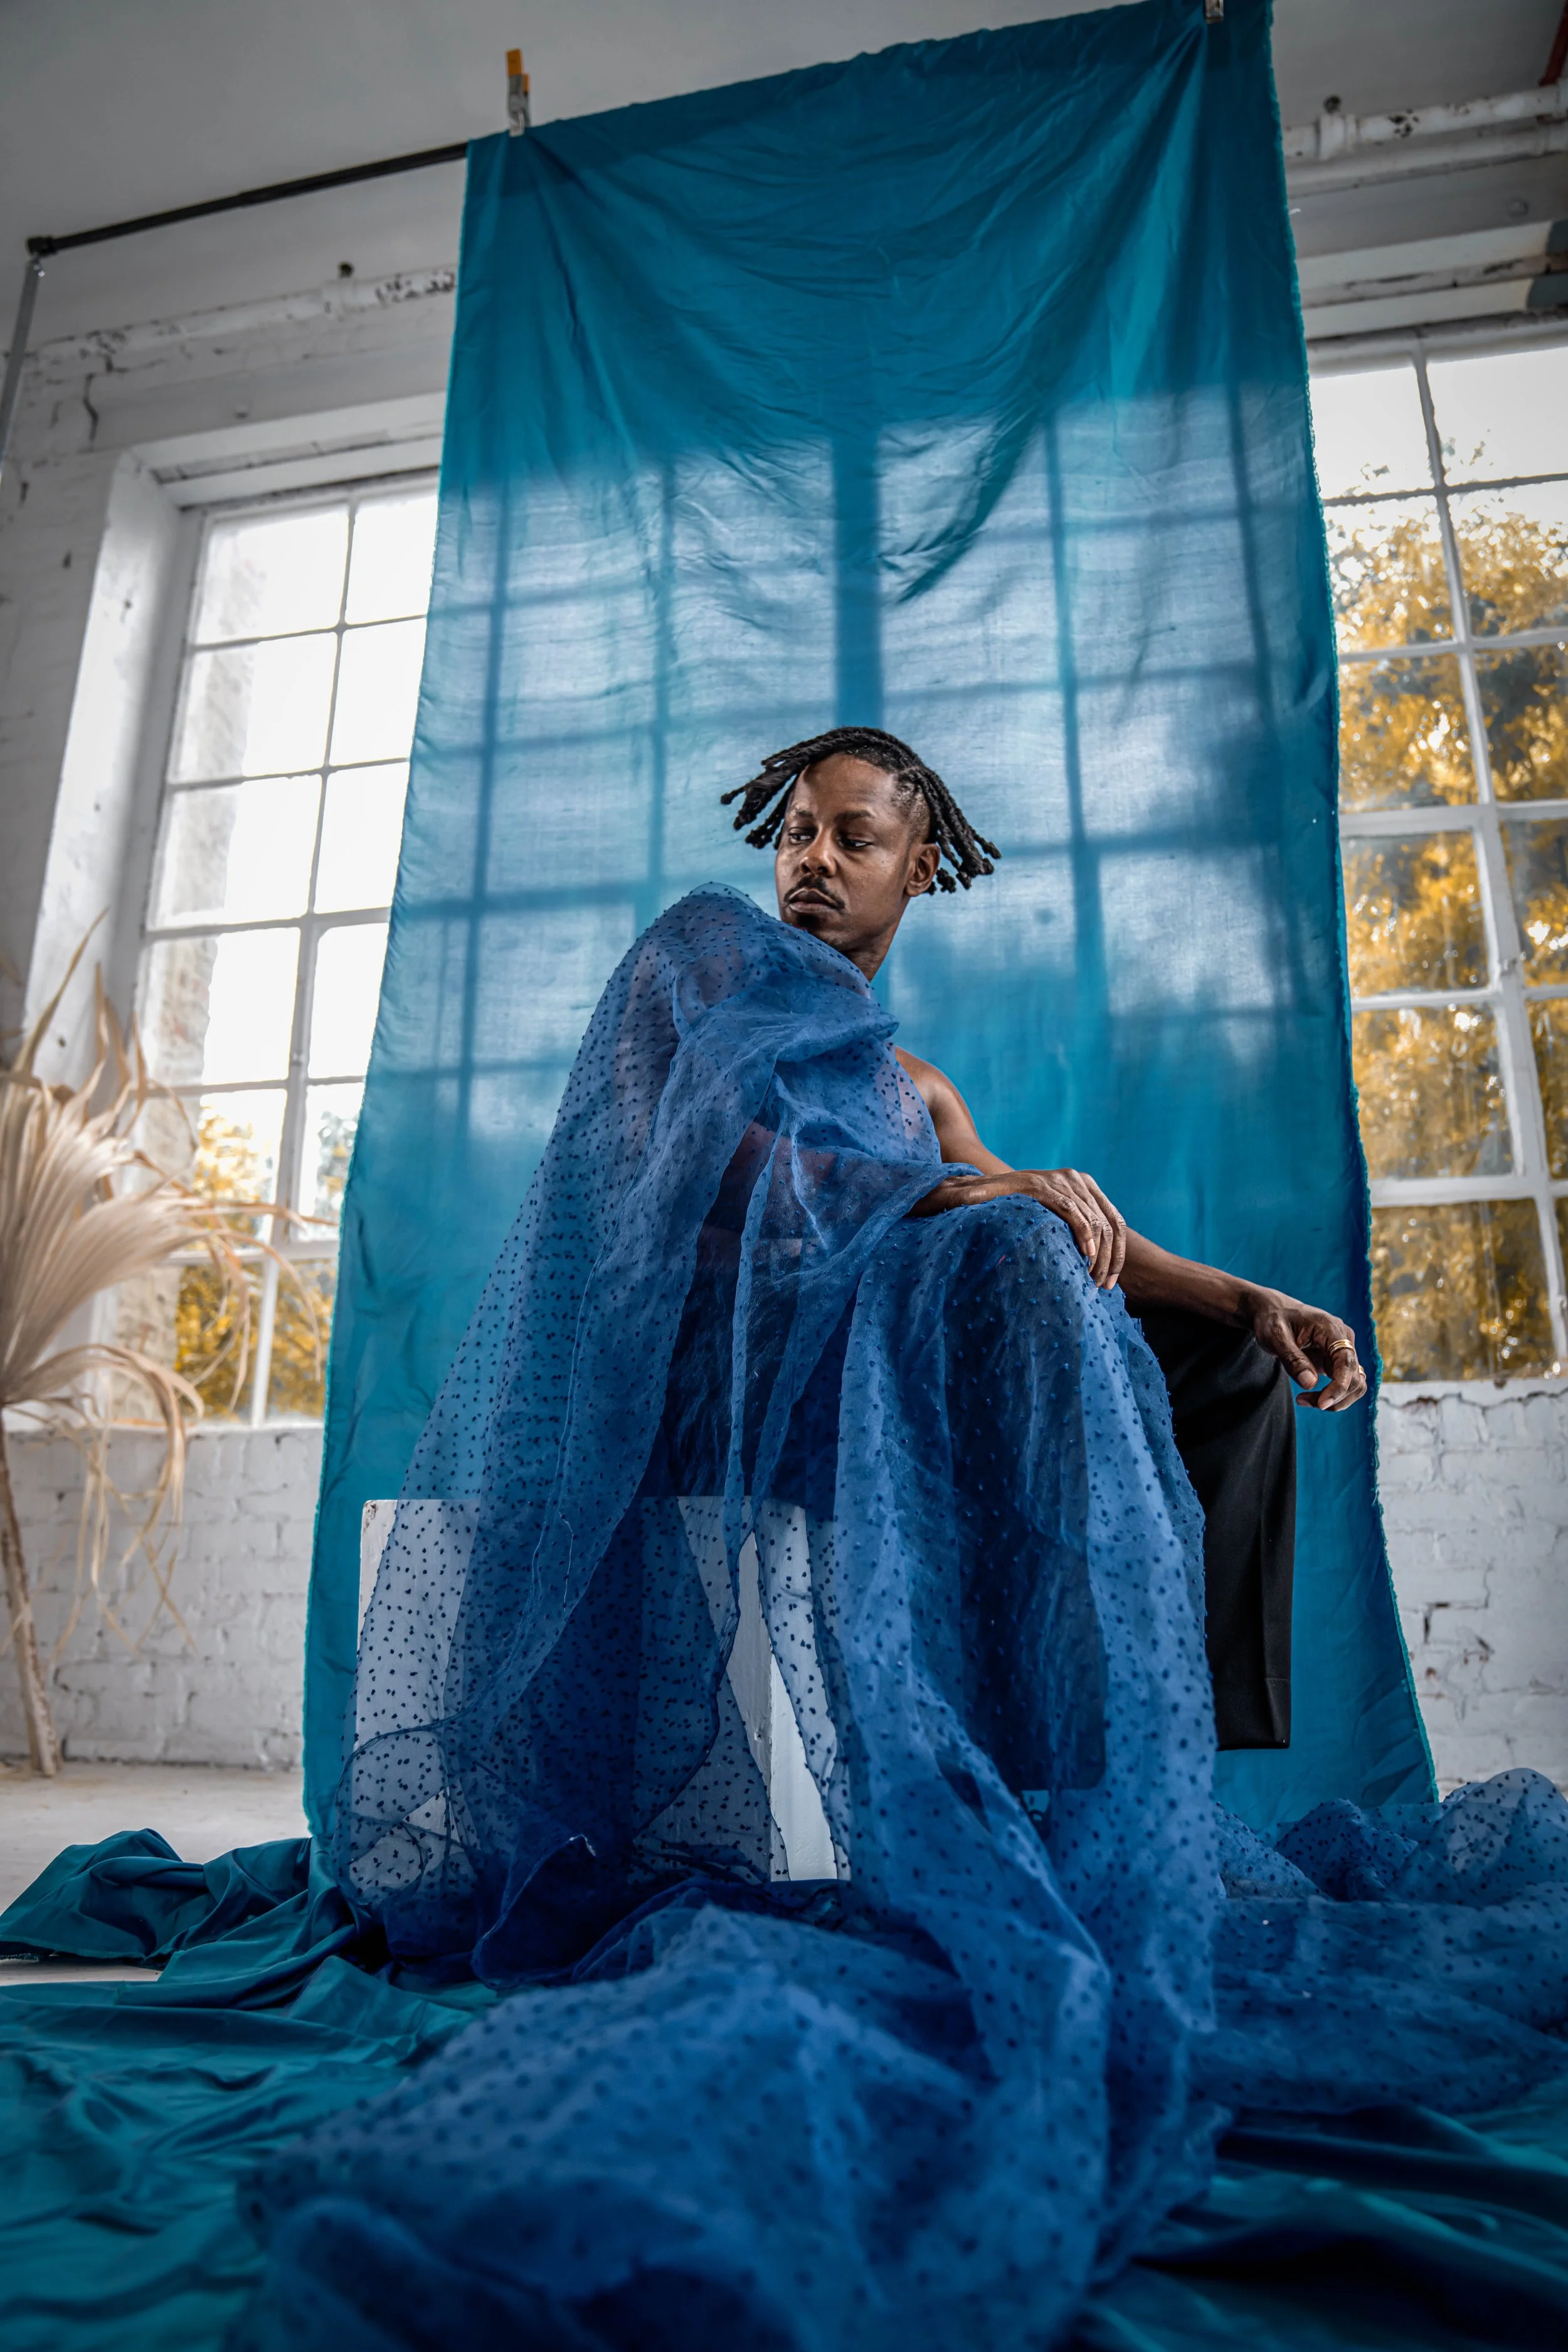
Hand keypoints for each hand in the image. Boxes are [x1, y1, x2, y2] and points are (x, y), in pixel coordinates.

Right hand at [1024, 1168, 1126, 1289]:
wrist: (983, 1189)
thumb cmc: (1019, 1209)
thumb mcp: (1055, 1215)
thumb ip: (1076, 1226)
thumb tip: (1097, 1260)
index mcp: (1084, 1185)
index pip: (1115, 1221)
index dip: (1119, 1253)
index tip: (1112, 1281)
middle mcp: (1077, 1179)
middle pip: (1110, 1225)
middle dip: (1110, 1260)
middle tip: (1102, 1286)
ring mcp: (1061, 1181)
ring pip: (1096, 1222)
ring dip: (1098, 1255)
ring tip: (1090, 1279)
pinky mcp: (1044, 1186)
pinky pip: (1072, 1211)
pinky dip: (1083, 1234)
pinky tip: (1086, 1254)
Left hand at [1245, 1287, 1367, 1411]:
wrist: (1272, 1311)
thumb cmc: (1272, 1320)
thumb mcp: (1275, 1337)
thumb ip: (1292, 1359)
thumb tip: (1310, 1383)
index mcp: (1332, 1328)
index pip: (1346, 1362)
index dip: (1339, 1387)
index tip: (1322, 1404)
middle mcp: (1344, 1340)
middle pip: (1354, 1378)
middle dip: (1333, 1397)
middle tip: (1302, 1401)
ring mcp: (1342, 1351)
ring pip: (1354, 1384)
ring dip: (1335, 1400)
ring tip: (1305, 1400)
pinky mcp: (1336, 1361)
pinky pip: (1343, 1383)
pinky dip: (1331, 1395)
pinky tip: (1309, 1396)